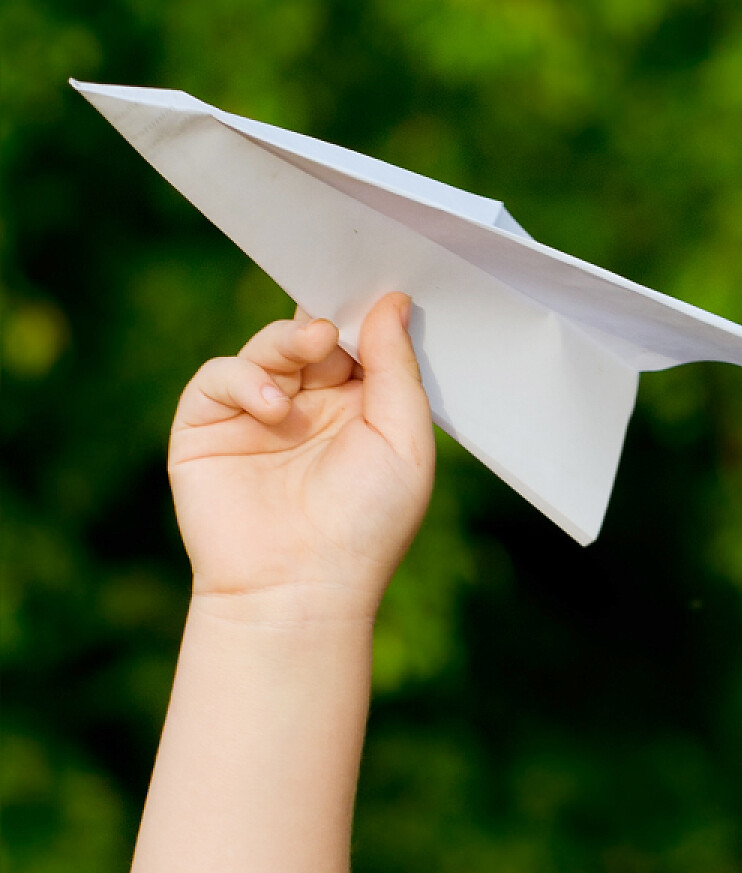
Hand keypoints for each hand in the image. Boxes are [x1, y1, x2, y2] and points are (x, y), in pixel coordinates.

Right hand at [169, 293, 434, 609]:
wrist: (299, 587)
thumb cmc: (364, 526)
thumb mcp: (403, 442)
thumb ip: (396, 370)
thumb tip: (393, 301)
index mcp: (361, 412)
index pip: (360, 345)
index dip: (366, 316)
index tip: (378, 284)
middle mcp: (309, 409)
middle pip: (312, 336)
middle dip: (326, 322)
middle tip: (339, 320)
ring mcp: (256, 415)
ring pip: (268, 346)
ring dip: (290, 341)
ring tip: (314, 349)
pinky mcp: (207, 425)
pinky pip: (221, 376)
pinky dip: (246, 379)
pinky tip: (274, 408)